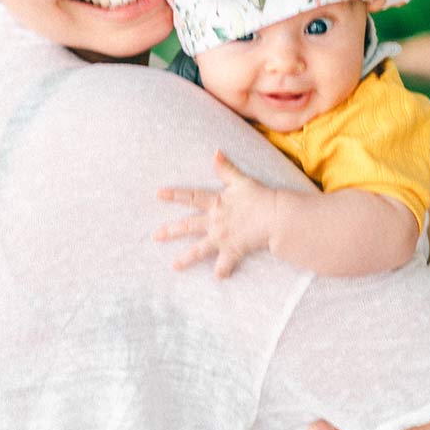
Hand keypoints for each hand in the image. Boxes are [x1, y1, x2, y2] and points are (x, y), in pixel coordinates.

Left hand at [154, 151, 277, 278]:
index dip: (174, 195)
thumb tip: (216, 151)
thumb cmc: (259, 196)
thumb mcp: (241, 180)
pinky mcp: (232, 250)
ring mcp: (221, 238)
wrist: (275, 216)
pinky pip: (224, 265)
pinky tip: (218, 277)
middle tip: (154, 236)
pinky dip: (222, 271)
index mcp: (216, 203)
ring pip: (199, 250)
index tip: (158, 194)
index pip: (191, 197)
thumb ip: (226, 169)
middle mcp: (214, 221)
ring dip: (186, 259)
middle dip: (170, 231)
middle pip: (188, 226)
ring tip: (174, 266)